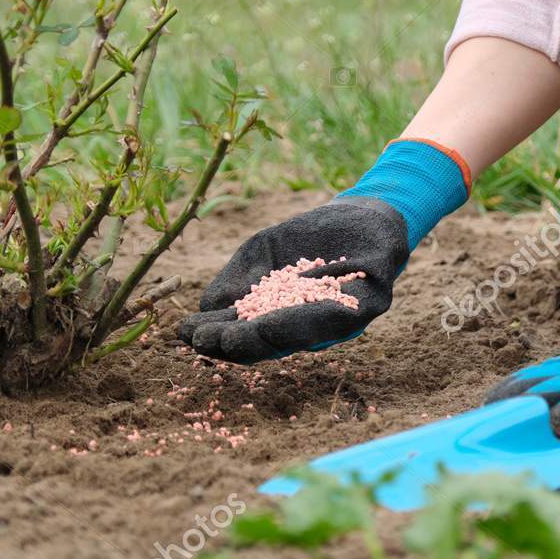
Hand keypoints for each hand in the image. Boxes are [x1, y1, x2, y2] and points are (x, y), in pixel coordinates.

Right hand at [180, 139, 468, 363]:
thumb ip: (236, 282)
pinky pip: (347, 314)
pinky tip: (289, 314)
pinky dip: (318, 315)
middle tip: (207, 340)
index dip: (218, 337)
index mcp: (282, 321)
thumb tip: (206, 310)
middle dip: (240, 342)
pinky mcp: (372, 301)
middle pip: (274, 343)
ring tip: (239, 334)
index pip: (247, 336)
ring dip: (272, 335)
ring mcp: (343, 319)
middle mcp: (312, 329)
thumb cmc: (305, 239)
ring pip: (307, 334)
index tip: (188, 334)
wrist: (359, 215)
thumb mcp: (261, 255)